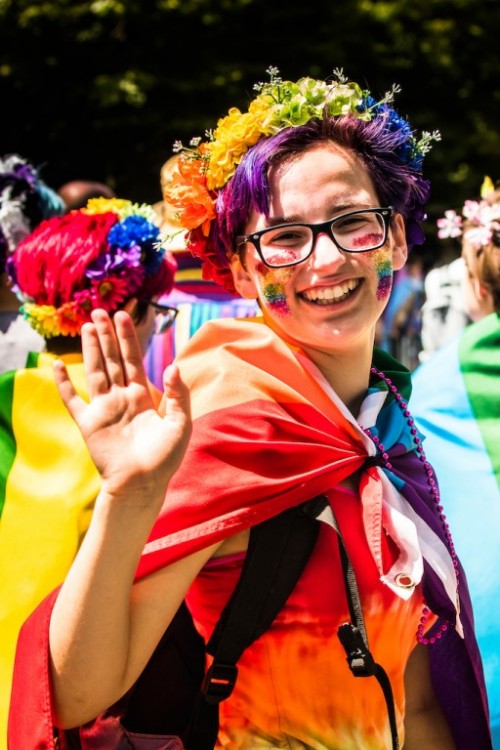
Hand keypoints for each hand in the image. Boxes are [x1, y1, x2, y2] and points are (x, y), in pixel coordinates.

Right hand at [54, 309, 190, 503]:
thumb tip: (172, 366)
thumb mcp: (180, 424)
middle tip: (99, 311)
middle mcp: (121, 398)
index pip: (133, 359)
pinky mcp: (88, 424)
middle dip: (106, 336)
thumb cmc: (164, 458)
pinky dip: (63, 383)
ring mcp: (103, 409)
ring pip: (94, 371)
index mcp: (142, 396)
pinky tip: (56, 365)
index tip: (123, 316)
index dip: (128, 338)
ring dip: (90, 349)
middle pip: (112, 360)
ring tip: (86, 326)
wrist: (142, 485)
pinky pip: (72, 400)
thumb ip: (178, 395)